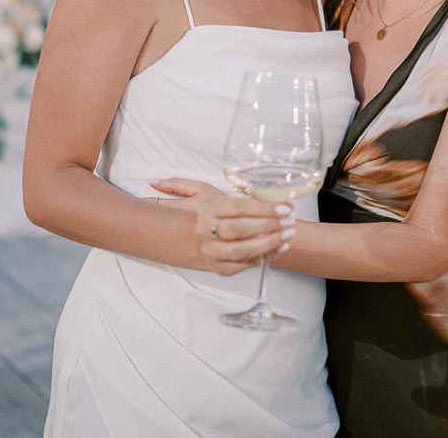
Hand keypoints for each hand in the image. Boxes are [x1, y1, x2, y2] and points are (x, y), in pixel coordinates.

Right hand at [152, 179, 294, 275]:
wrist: (177, 242)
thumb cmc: (196, 213)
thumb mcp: (199, 193)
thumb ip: (201, 183)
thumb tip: (157, 180)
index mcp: (206, 209)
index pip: (239, 208)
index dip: (264, 207)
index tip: (285, 206)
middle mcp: (206, 231)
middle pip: (241, 229)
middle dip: (269, 225)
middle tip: (290, 221)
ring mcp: (211, 251)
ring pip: (242, 250)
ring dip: (269, 243)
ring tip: (288, 235)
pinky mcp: (217, 267)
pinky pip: (242, 265)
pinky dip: (262, 258)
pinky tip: (278, 249)